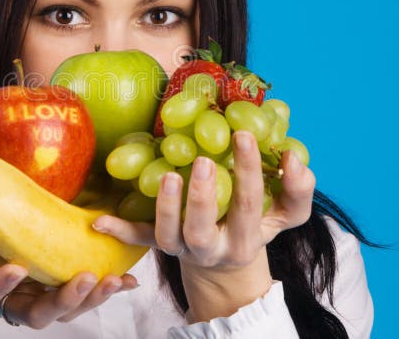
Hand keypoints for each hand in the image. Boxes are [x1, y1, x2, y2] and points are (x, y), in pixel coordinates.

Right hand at [0, 234, 138, 329]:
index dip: (0, 287)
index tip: (16, 269)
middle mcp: (6, 302)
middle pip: (38, 313)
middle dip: (63, 299)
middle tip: (86, 278)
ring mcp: (30, 298)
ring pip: (64, 307)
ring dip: (91, 296)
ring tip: (114, 280)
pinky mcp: (48, 287)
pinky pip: (78, 294)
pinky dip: (104, 289)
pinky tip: (128, 279)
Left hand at [92, 129, 315, 273]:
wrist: (228, 264)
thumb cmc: (256, 225)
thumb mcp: (285, 213)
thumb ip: (298, 189)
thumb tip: (294, 159)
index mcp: (244, 238)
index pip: (248, 205)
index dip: (249, 172)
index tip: (244, 135)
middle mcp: (210, 248)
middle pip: (202, 230)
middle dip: (204, 197)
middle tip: (205, 161)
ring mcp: (181, 249)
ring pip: (168, 237)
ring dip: (165, 208)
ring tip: (168, 175)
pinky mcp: (159, 245)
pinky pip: (137, 240)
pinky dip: (119, 230)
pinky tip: (100, 219)